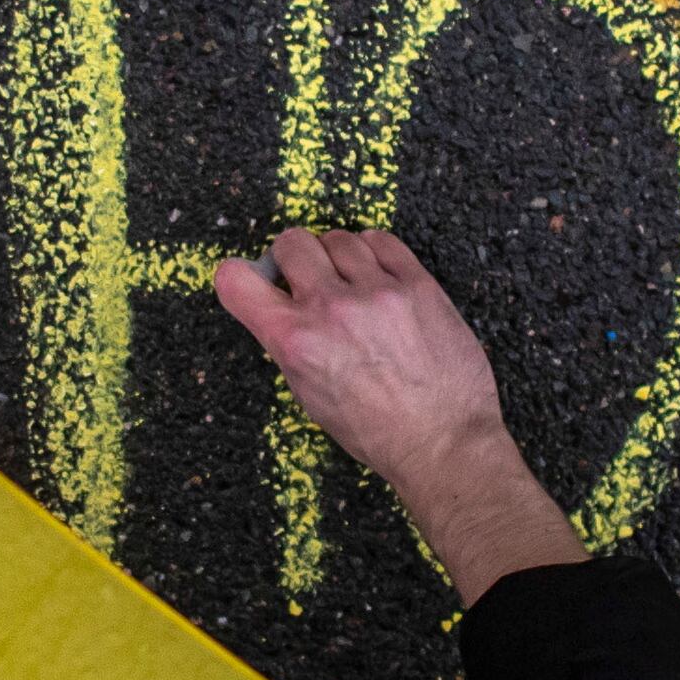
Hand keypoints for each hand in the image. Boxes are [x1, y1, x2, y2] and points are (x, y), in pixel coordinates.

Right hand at [212, 227, 587, 606]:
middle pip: (292, 242)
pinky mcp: (418, 285)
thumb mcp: (311, 397)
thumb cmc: (377, 431)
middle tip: (308, 280)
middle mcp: (331, 308)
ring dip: (337, 256)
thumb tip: (282, 304)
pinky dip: (373, 252)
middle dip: (293, 259)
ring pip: (339, 238)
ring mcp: (378, 292)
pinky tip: (377, 274)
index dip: (241, 276)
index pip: (236, 280)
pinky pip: (382, 241)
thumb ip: (291, 344)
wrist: (443, 441)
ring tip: (350, 283)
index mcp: (295, 342)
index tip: (259, 281)